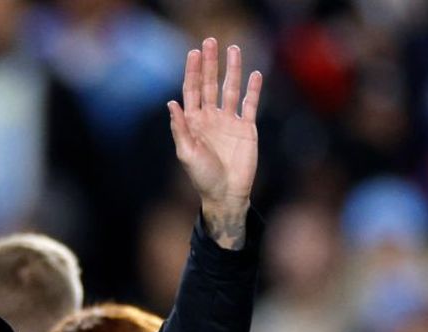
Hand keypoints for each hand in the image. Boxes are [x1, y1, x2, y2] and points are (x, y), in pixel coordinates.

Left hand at [169, 38, 261, 248]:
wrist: (226, 193)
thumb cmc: (202, 177)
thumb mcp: (186, 153)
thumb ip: (180, 128)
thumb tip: (171, 103)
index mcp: (193, 122)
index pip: (192, 90)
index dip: (192, 72)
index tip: (193, 53)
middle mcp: (211, 117)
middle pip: (210, 84)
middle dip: (210, 64)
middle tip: (211, 41)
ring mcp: (229, 121)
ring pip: (231, 89)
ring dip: (233, 70)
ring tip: (234, 50)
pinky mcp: (247, 128)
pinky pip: (251, 104)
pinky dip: (254, 89)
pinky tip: (256, 74)